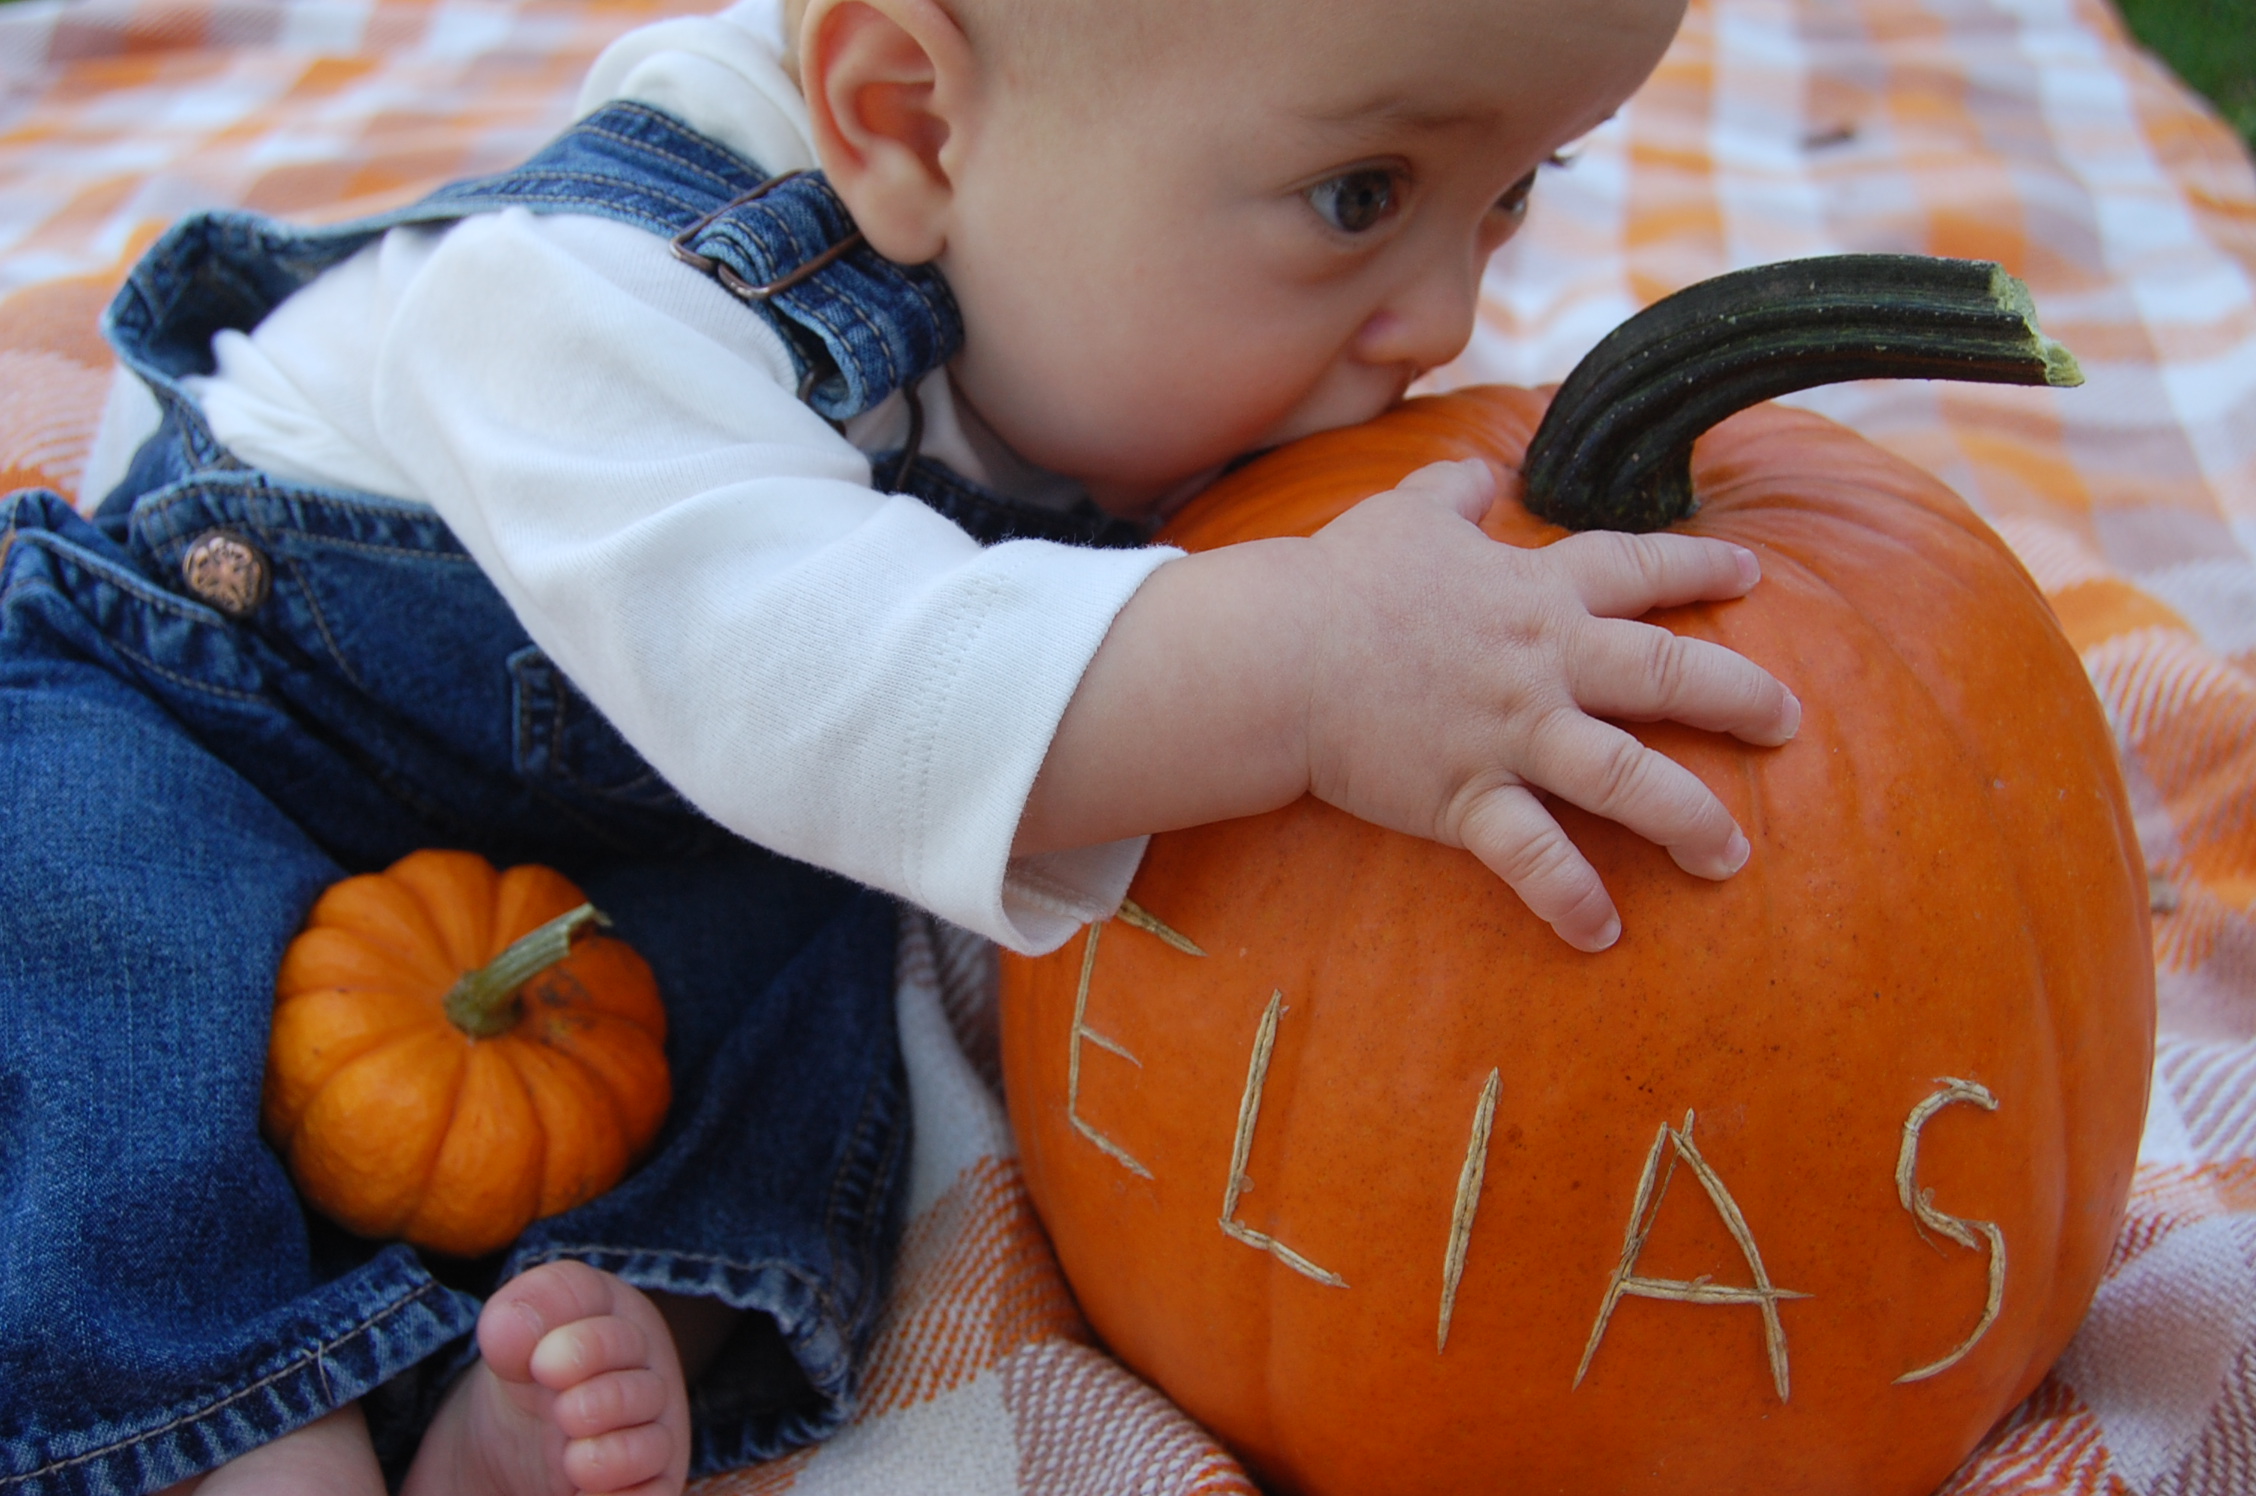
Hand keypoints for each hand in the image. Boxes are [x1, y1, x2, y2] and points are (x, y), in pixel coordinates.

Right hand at [1299, 459, 1799, 949]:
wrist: (1279, 654)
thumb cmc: (1338, 581)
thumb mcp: (1402, 513)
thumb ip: (1451, 489)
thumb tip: (1480, 467)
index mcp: (1533, 592)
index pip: (1636, 570)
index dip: (1698, 572)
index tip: (1752, 580)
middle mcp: (1542, 663)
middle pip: (1665, 676)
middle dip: (1740, 698)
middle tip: (1788, 724)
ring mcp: (1511, 734)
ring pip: (1628, 778)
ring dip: (1689, 819)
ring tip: (1730, 855)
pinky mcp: (1467, 797)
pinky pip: (1535, 855)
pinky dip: (1571, 896)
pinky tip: (1602, 932)